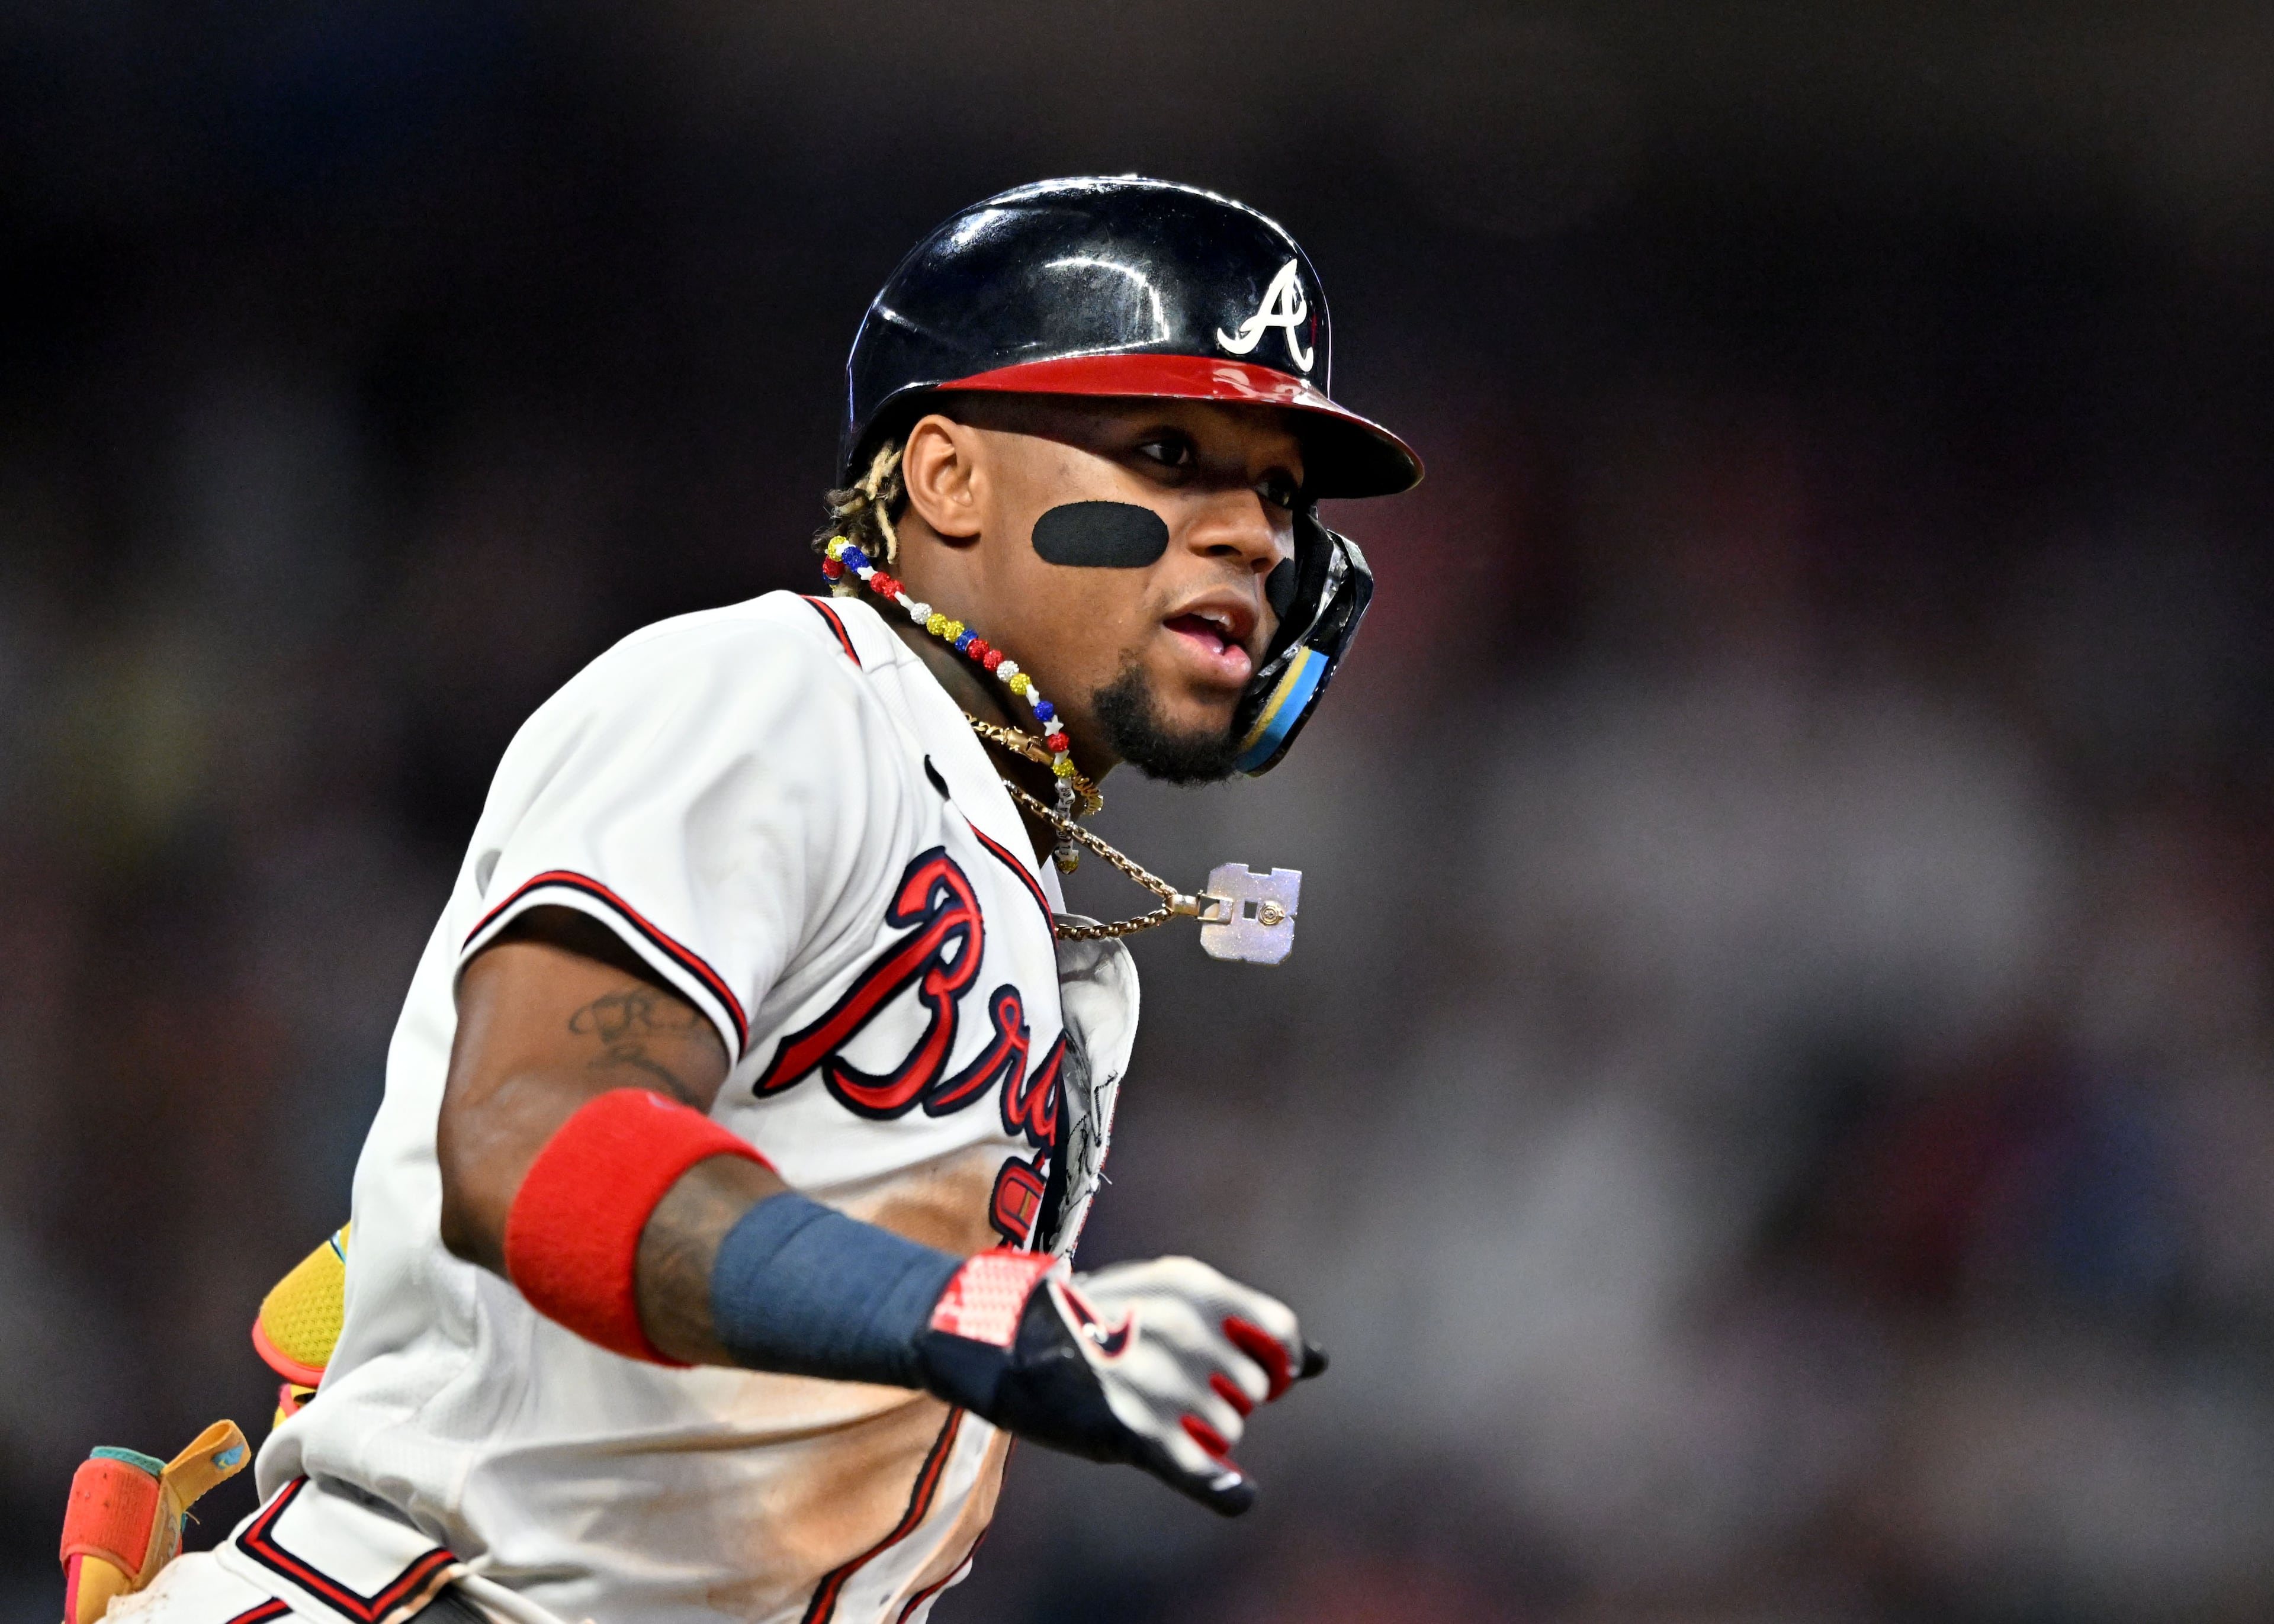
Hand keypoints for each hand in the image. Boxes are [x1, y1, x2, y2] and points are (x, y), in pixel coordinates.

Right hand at [915, 1251, 1325, 1514]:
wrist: (1009, 1340)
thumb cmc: (1099, 1317)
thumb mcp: (1169, 1296)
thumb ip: (1244, 1324)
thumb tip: (1320, 1361)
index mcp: (1194, 1286)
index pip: (1279, 1333)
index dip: (1278, 1362)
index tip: (1261, 1378)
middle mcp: (1183, 1328)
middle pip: (1252, 1389)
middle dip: (1229, 1401)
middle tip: (1184, 1397)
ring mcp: (1158, 1380)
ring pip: (1225, 1430)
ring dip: (1202, 1434)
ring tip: (1157, 1417)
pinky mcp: (1132, 1430)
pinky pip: (1201, 1470)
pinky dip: (1225, 1490)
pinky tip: (1237, 1495)